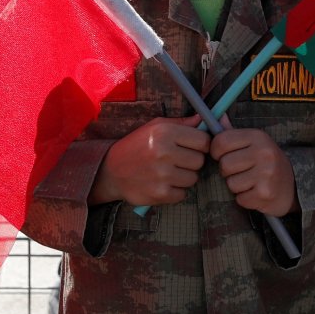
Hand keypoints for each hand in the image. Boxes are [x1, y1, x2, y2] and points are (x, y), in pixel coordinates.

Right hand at [90, 116, 209, 206]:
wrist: (111, 171)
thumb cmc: (136, 146)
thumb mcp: (154, 127)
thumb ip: (180, 123)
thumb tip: (202, 118)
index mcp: (165, 132)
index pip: (203, 141)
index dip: (200, 145)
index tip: (192, 147)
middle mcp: (164, 152)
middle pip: (200, 161)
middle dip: (191, 162)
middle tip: (177, 161)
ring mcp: (162, 175)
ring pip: (193, 179)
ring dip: (184, 177)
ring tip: (168, 172)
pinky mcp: (160, 194)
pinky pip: (183, 194)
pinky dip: (175, 191)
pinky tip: (163, 184)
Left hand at [210, 125, 295, 217]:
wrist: (293, 186)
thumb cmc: (266, 163)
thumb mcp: (253, 143)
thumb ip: (232, 132)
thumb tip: (215, 115)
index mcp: (258, 136)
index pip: (221, 141)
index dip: (216, 151)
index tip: (222, 155)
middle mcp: (264, 153)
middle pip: (224, 165)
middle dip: (228, 171)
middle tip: (241, 171)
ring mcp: (266, 174)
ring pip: (231, 183)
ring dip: (236, 186)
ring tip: (250, 182)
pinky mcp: (266, 193)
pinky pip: (240, 198)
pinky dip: (244, 198)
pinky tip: (256, 192)